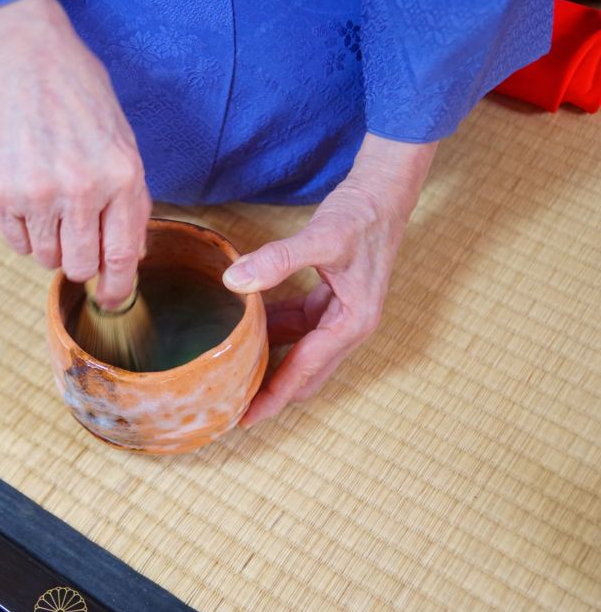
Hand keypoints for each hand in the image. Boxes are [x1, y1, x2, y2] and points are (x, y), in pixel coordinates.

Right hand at [0, 0, 150, 307]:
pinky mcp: (2, 191)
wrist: (28, 62)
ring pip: (46, 259)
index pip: (122, 256)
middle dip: (82, 265)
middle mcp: (82, 190)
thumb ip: (132, 205)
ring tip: (53, 209)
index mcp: (122, 179)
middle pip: (81, 267)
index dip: (117, 287)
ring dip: (52, 247)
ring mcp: (38, 193)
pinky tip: (30, 201)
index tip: (110, 299)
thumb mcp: (125, 148)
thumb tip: (130, 257)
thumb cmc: (83, 101)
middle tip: (77, 241)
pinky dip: (25, 234)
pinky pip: (16, 243)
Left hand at [223, 133, 437, 427]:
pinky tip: (246, 330)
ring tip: (233, 375)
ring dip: (270, 363)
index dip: (273, 396)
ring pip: (299, 352)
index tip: (244, 419)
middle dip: (271, 391)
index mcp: (352, 324)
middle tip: (230, 403)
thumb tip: (234, 281)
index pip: (304, 371)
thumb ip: (277, 260)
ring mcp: (340, 316)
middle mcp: (349, 328)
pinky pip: (297, 327)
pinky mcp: (331, 301)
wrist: (382, 192)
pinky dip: (273, 332)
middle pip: (305, 373)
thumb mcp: (320, 238)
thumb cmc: (359, 216)